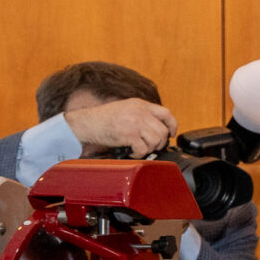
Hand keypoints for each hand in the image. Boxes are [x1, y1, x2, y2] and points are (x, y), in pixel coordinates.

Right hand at [63, 97, 177, 156]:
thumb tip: (159, 130)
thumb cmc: (104, 119)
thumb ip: (142, 115)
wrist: (87, 123)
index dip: (172, 125)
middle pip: (163, 131)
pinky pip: (143, 149)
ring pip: (156, 141)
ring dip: (149, 149)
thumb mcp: (126, 109)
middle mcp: (139, 111)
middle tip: (150, 146)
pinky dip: (139, 154)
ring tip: (139, 149)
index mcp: (140, 104)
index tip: (171, 134)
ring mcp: (135, 122)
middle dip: (159, 143)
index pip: (166, 113)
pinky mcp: (129, 134)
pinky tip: (131, 152)